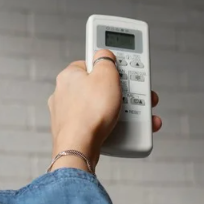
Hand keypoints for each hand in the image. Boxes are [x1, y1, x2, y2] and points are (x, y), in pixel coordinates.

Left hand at [47, 49, 161, 171]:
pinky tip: (125, 130)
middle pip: (99, 86)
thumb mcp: (106, 74)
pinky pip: (98, 124)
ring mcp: (68, 114)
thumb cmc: (90, 114)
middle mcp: (65, 93)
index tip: (122, 71)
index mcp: (69, 75)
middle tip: (136, 95)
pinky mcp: (75, 131)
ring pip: (100, 107)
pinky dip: (112, 125)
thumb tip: (104, 54)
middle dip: (122, 91)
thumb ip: (106, 59)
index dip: (110, 67)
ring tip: (138, 115)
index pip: (92, 63)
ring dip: (121, 110)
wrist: (79, 149)